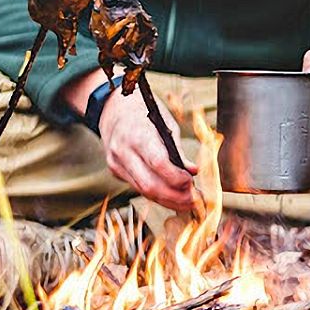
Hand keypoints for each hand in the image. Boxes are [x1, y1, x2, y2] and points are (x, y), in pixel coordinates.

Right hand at [98, 88, 196, 210]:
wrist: (114, 108)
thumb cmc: (144, 113)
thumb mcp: (166, 125)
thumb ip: (178, 150)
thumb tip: (193, 171)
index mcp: (138, 135)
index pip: (158, 163)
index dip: (177, 178)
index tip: (192, 182)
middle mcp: (124, 151)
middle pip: (149, 185)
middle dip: (175, 197)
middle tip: (195, 200)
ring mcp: (117, 163)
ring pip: (143, 191)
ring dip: (168, 200)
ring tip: (187, 201)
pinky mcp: (115, 170)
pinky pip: (138, 187)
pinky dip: (157, 194)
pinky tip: (172, 196)